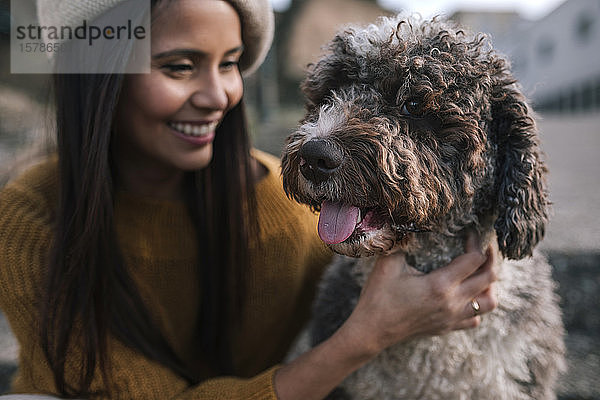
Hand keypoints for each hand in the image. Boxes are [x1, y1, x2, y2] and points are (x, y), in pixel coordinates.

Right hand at [339, 232, 497, 356]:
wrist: (371, 330)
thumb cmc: (378, 295)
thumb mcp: (388, 263)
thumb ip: (403, 242)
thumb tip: (410, 223)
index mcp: (440, 285)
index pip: (474, 259)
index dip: (476, 242)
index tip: (469, 233)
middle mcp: (452, 303)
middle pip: (489, 279)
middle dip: (490, 259)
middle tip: (482, 247)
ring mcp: (452, 318)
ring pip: (489, 302)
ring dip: (489, 285)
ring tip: (479, 273)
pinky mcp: (447, 327)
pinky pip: (475, 318)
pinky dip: (477, 305)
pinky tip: (465, 295)